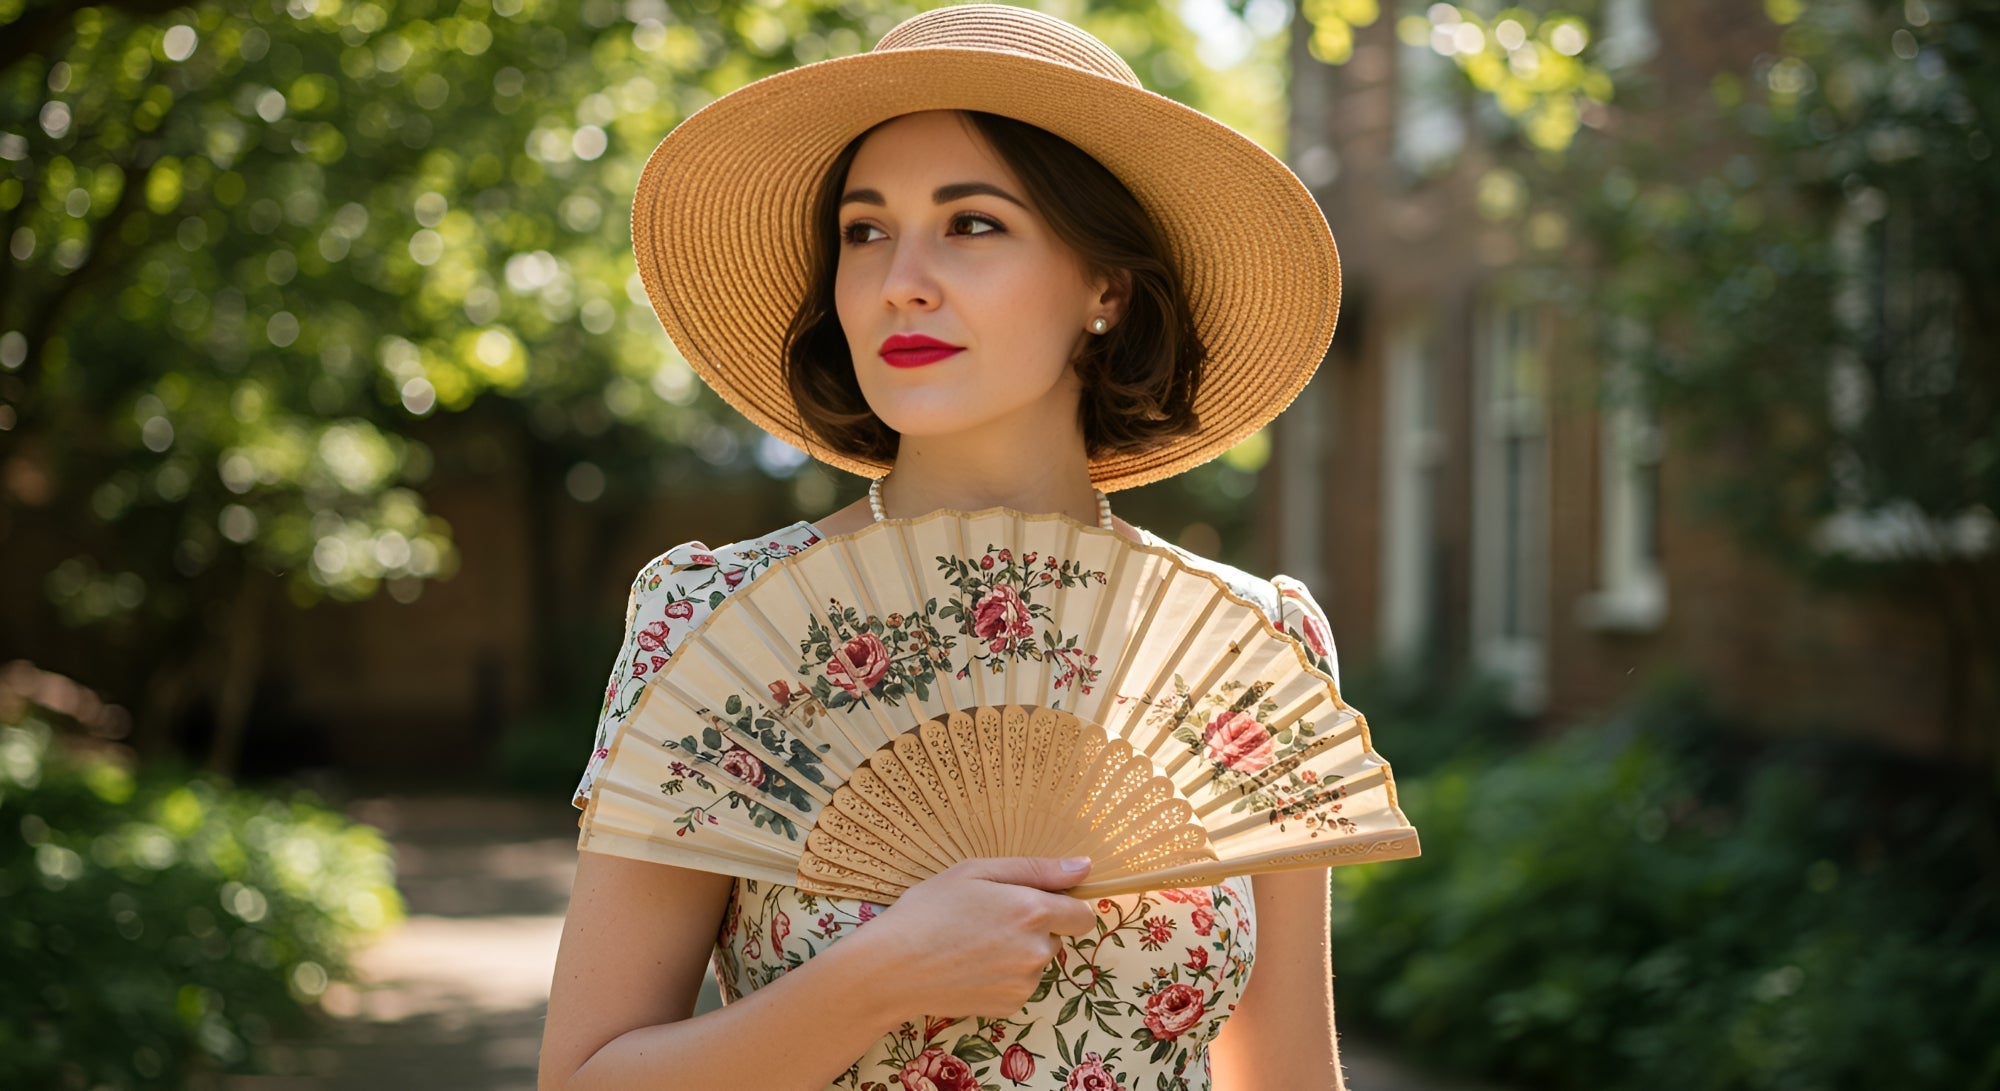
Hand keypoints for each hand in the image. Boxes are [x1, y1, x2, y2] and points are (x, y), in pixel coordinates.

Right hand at [851, 856, 1097, 1019]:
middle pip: (1056, 937)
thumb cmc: (929, 910)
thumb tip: (1084, 867)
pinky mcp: (1009, 1007)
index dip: (1064, 906)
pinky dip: (1004, 976)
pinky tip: (971, 966)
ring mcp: (1024, 983)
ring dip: (1018, 952)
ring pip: (1037, 961)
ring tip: (974, 943)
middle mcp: (1036, 951)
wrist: (891, 968)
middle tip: (989, 918)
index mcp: (1032, 911)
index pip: (1083, 915)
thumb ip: (1037, 869)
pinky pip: (1020, 984)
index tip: (1037, 902)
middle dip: (1034, 927)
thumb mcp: (976, 872)